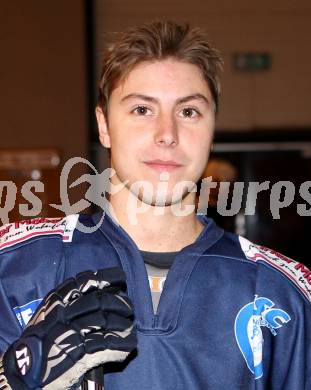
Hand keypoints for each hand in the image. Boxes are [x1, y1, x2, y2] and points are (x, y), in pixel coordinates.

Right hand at [1, 268, 136, 388]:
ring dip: (123, 324)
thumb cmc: (38, 343)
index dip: (108, 278)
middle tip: (128, 309)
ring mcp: (70, 332)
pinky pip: (106, 344)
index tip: (120, 280)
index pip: (86, 281)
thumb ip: (67, 303)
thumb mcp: (48, 315)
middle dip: (121, 303)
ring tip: (129, 329)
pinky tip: (127, 346)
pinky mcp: (77, 354)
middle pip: (100, 300)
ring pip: (106, 320)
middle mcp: (63, 312)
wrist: (22, 373)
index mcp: (56, 300)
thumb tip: (99, 293)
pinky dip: (121, 345)